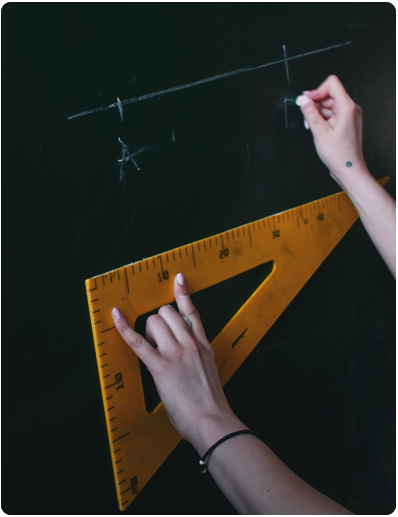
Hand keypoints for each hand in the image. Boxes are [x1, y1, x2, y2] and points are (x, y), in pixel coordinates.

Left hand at [111, 272, 245, 454]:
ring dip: (147, 330)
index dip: (183, 294)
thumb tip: (186, 353)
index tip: (178, 279)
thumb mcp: (210, 372)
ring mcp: (176, 353)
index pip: (192, 312)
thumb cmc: (211, 403)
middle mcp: (190, 343)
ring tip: (151, 348)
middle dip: (158, 321)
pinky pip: (138, 341)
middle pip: (167, 312)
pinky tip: (116, 316)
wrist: (213, 421)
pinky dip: (124, 327)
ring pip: (154, 321)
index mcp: (203, 345)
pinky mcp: (160, 366)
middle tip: (157, 340)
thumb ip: (198, 357)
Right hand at [298, 75, 367, 181]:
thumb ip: (310, 113)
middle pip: (329, 94)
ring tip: (313, 127)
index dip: (317, 90)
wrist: (348, 169)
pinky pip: (332, 114)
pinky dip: (323, 119)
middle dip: (315, 104)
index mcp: (347, 107)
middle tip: (307, 117)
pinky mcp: (346, 122)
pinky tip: (318, 129)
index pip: (332, 84)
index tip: (307, 100)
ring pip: (329, 105)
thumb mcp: (319, 132)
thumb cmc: (340, 155)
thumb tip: (303, 99)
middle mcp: (351, 109)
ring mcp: (349, 116)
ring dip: (317, 113)